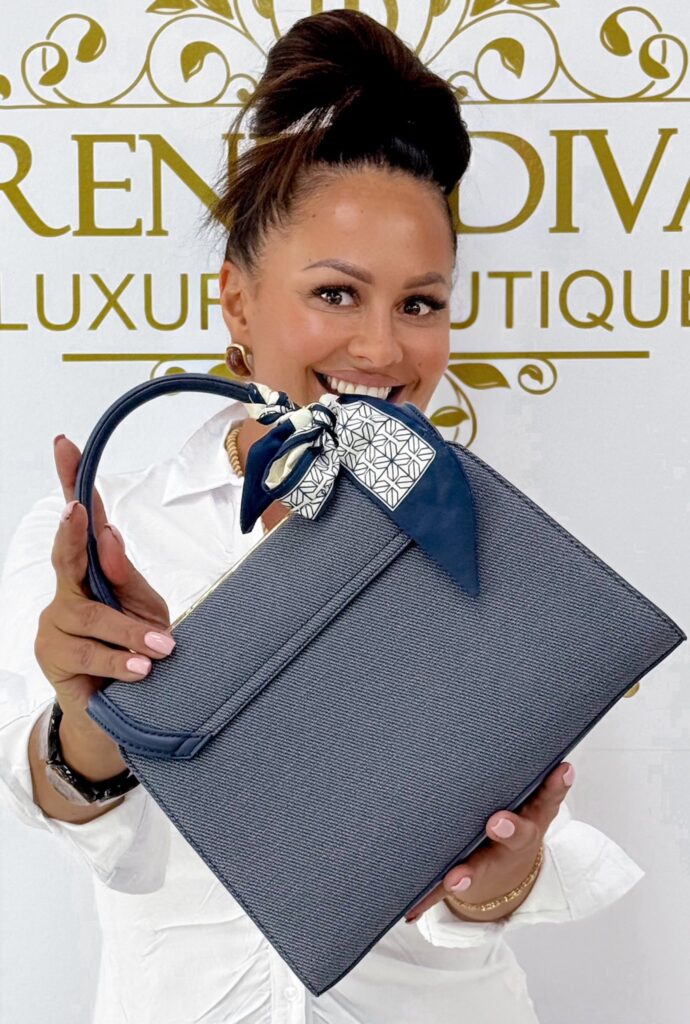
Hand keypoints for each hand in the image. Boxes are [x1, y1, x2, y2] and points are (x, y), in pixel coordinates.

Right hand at [33, 434, 174, 778]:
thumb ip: (127, 576)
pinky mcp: (54, 658)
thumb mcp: (147, 609)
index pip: (82, 521)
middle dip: (71, 533)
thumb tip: (108, 536)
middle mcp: (68, 591)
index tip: (65, 445)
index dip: (71, 481)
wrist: (125, 713)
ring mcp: (56, 624)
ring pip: (89, 617)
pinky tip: (140, 668)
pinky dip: (118, 659)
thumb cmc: (140, 650)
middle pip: (65, 557)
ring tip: (161, 649)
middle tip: (78, 513)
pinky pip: (87, 653)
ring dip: (128, 632)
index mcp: (93, 572)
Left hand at [405, 761, 574, 922]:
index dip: (556, 785)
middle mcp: (514, 841)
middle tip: (497, 822)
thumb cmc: (512, 817)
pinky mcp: (466, 878)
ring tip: (454, 878)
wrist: (504, 871)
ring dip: (467, 874)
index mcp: (531, 814)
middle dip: (509, 830)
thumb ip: (535, 776)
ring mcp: (491, 862)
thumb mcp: (527, 798)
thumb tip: (558, 751)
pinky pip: (445, 889)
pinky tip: (412, 909)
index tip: (563, 769)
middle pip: (517, 836)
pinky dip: (429, 898)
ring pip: (481, 868)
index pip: (549, 796)